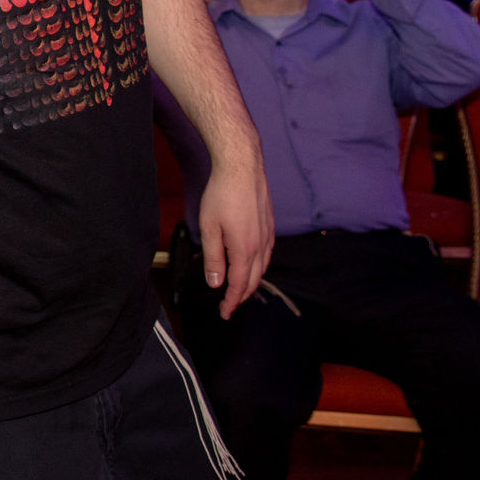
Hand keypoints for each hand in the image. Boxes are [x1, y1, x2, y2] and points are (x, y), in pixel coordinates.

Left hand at [199, 149, 273, 319]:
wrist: (242, 167)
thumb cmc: (222, 193)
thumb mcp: (209, 227)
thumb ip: (214, 257)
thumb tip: (216, 282)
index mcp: (245, 248)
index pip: (238, 284)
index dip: (231, 301)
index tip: (224, 313)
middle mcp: (261, 245)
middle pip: (253, 280)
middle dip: (241, 296)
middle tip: (229, 306)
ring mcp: (268, 235)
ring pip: (262, 268)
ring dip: (250, 282)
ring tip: (238, 290)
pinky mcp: (270, 225)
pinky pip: (267, 254)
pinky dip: (258, 267)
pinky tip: (251, 265)